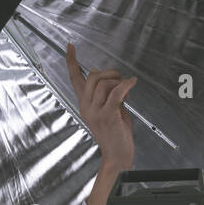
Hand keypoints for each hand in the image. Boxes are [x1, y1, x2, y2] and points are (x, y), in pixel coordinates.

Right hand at [65, 41, 136, 171]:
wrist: (117, 157)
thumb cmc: (115, 135)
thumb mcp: (108, 110)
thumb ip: (104, 93)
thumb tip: (98, 72)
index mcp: (84, 105)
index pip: (75, 80)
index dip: (72, 62)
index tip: (70, 47)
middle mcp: (86, 107)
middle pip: (94, 77)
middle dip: (110, 73)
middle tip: (121, 80)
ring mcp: (95, 112)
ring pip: (105, 84)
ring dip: (120, 82)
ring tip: (127, 92)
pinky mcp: (107, 116)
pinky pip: (116, 92)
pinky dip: (126, 85)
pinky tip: (132, 83)